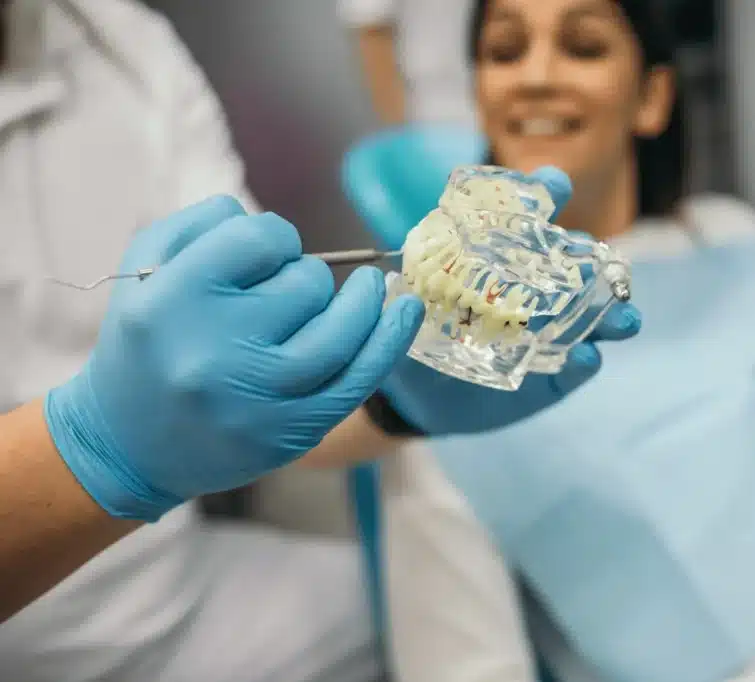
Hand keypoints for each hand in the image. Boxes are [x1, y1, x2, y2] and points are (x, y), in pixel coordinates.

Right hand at [45, 196, 424, 520]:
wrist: (130, 447)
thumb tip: (274, 225)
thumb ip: (202, 224)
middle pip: (304, 283)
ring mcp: (259, 397)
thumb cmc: (145, 345)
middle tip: (282, 295)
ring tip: (373, 287)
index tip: (269, 253)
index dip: (274, 238)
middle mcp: (215, 350)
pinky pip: (359, 379)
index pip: (258, 239)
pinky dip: (391, 340)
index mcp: (172, 301)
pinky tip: (406, 310)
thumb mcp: (145, 269)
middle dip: (304, 276)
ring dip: (363, 302)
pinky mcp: (292, 431)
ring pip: (341, 329)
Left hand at [376, 165, 641, 434]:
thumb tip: (392, 283)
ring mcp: (546, 335)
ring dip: (612, 315)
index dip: (544, 195)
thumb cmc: (414, 335)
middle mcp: (533, 292)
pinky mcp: (549, 379)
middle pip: (573, 266)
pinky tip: (588, 356)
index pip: (528, 218)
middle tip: (599, 262)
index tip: (553, 184)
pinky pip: (573, 369)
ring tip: (625, 318)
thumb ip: (407, 294)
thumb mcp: (406, 306)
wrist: (414, 396)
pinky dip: (584, 362)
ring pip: (591, 319)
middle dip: (593, 261)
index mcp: (501, 260)